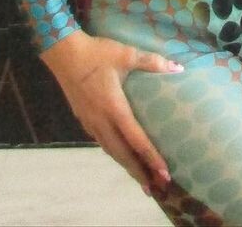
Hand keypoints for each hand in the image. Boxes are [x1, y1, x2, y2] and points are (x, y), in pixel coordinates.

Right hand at [40, 30, 182, 195]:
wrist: (63, 52)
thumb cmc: (96, 53)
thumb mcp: (126, 54)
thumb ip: (152, 62)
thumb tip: (178, 68)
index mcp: (114, 108)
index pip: (136, 139)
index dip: (151, 157)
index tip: (164, 172)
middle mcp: (101, 121)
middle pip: (122, 154)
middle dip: (139, 172)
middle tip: (155, 188)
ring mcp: (90, 122)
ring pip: (110, 151)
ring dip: (126, 165)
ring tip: (140, 179)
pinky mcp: (83, 118)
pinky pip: (102, 143)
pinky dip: (114, 153)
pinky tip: (120, 154)